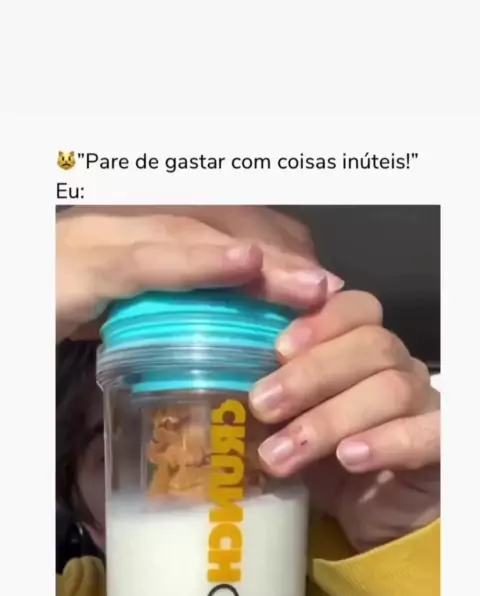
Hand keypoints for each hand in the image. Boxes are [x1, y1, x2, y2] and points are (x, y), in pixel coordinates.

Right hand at [56, 206, 342, 340]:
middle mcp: (129, 224)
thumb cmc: (61, 313)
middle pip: (221, 223)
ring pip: (196, 233)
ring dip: (259, 261)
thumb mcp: (130, 312)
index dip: (277, 252)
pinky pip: (149, 258)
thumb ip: (172, 311)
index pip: (224, 226)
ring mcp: (106, 236)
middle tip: (329, 293)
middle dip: (281, 257)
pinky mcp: (84, 264)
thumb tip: (227, 337)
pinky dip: (198, 260)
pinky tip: (243, 264)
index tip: (318, 287)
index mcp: (145, 235)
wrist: (17, 307)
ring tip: (310, 287)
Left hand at [249, 290, 439, 551]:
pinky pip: (429, 431)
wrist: (376, 521)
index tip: (277, 348)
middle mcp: (397, 368)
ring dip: (330, 419)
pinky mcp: (443, 444)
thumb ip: (266, 403)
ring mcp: (424, 404)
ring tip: (282, 455)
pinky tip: (349, 458)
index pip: (354, 309)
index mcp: (360, 350)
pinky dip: (387, 441)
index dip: (319, 321)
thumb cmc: (324, 467)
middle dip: (311, 375)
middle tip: (262, 406)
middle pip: (371, 344)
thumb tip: (211, 392)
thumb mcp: (288, 430)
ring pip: (391, 388)